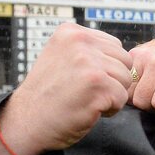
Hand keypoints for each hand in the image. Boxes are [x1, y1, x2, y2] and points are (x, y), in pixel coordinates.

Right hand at [0, 24, 133, 154]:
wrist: (28, 122)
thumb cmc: (48, 96)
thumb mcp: (62, 57)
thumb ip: (87, 50)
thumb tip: (122, 53)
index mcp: (71, 32)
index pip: (114, 45)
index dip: (106, 68)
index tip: (83, 79)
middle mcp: (80, 42)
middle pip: (124, 60)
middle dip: (113, 80)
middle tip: (86, 92)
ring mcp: (89, 62)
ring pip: (126, 79)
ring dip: (112, 94)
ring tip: (86, 99)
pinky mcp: (97, 84)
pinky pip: (121, 98)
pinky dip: (110, 109)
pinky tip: (88, 109)